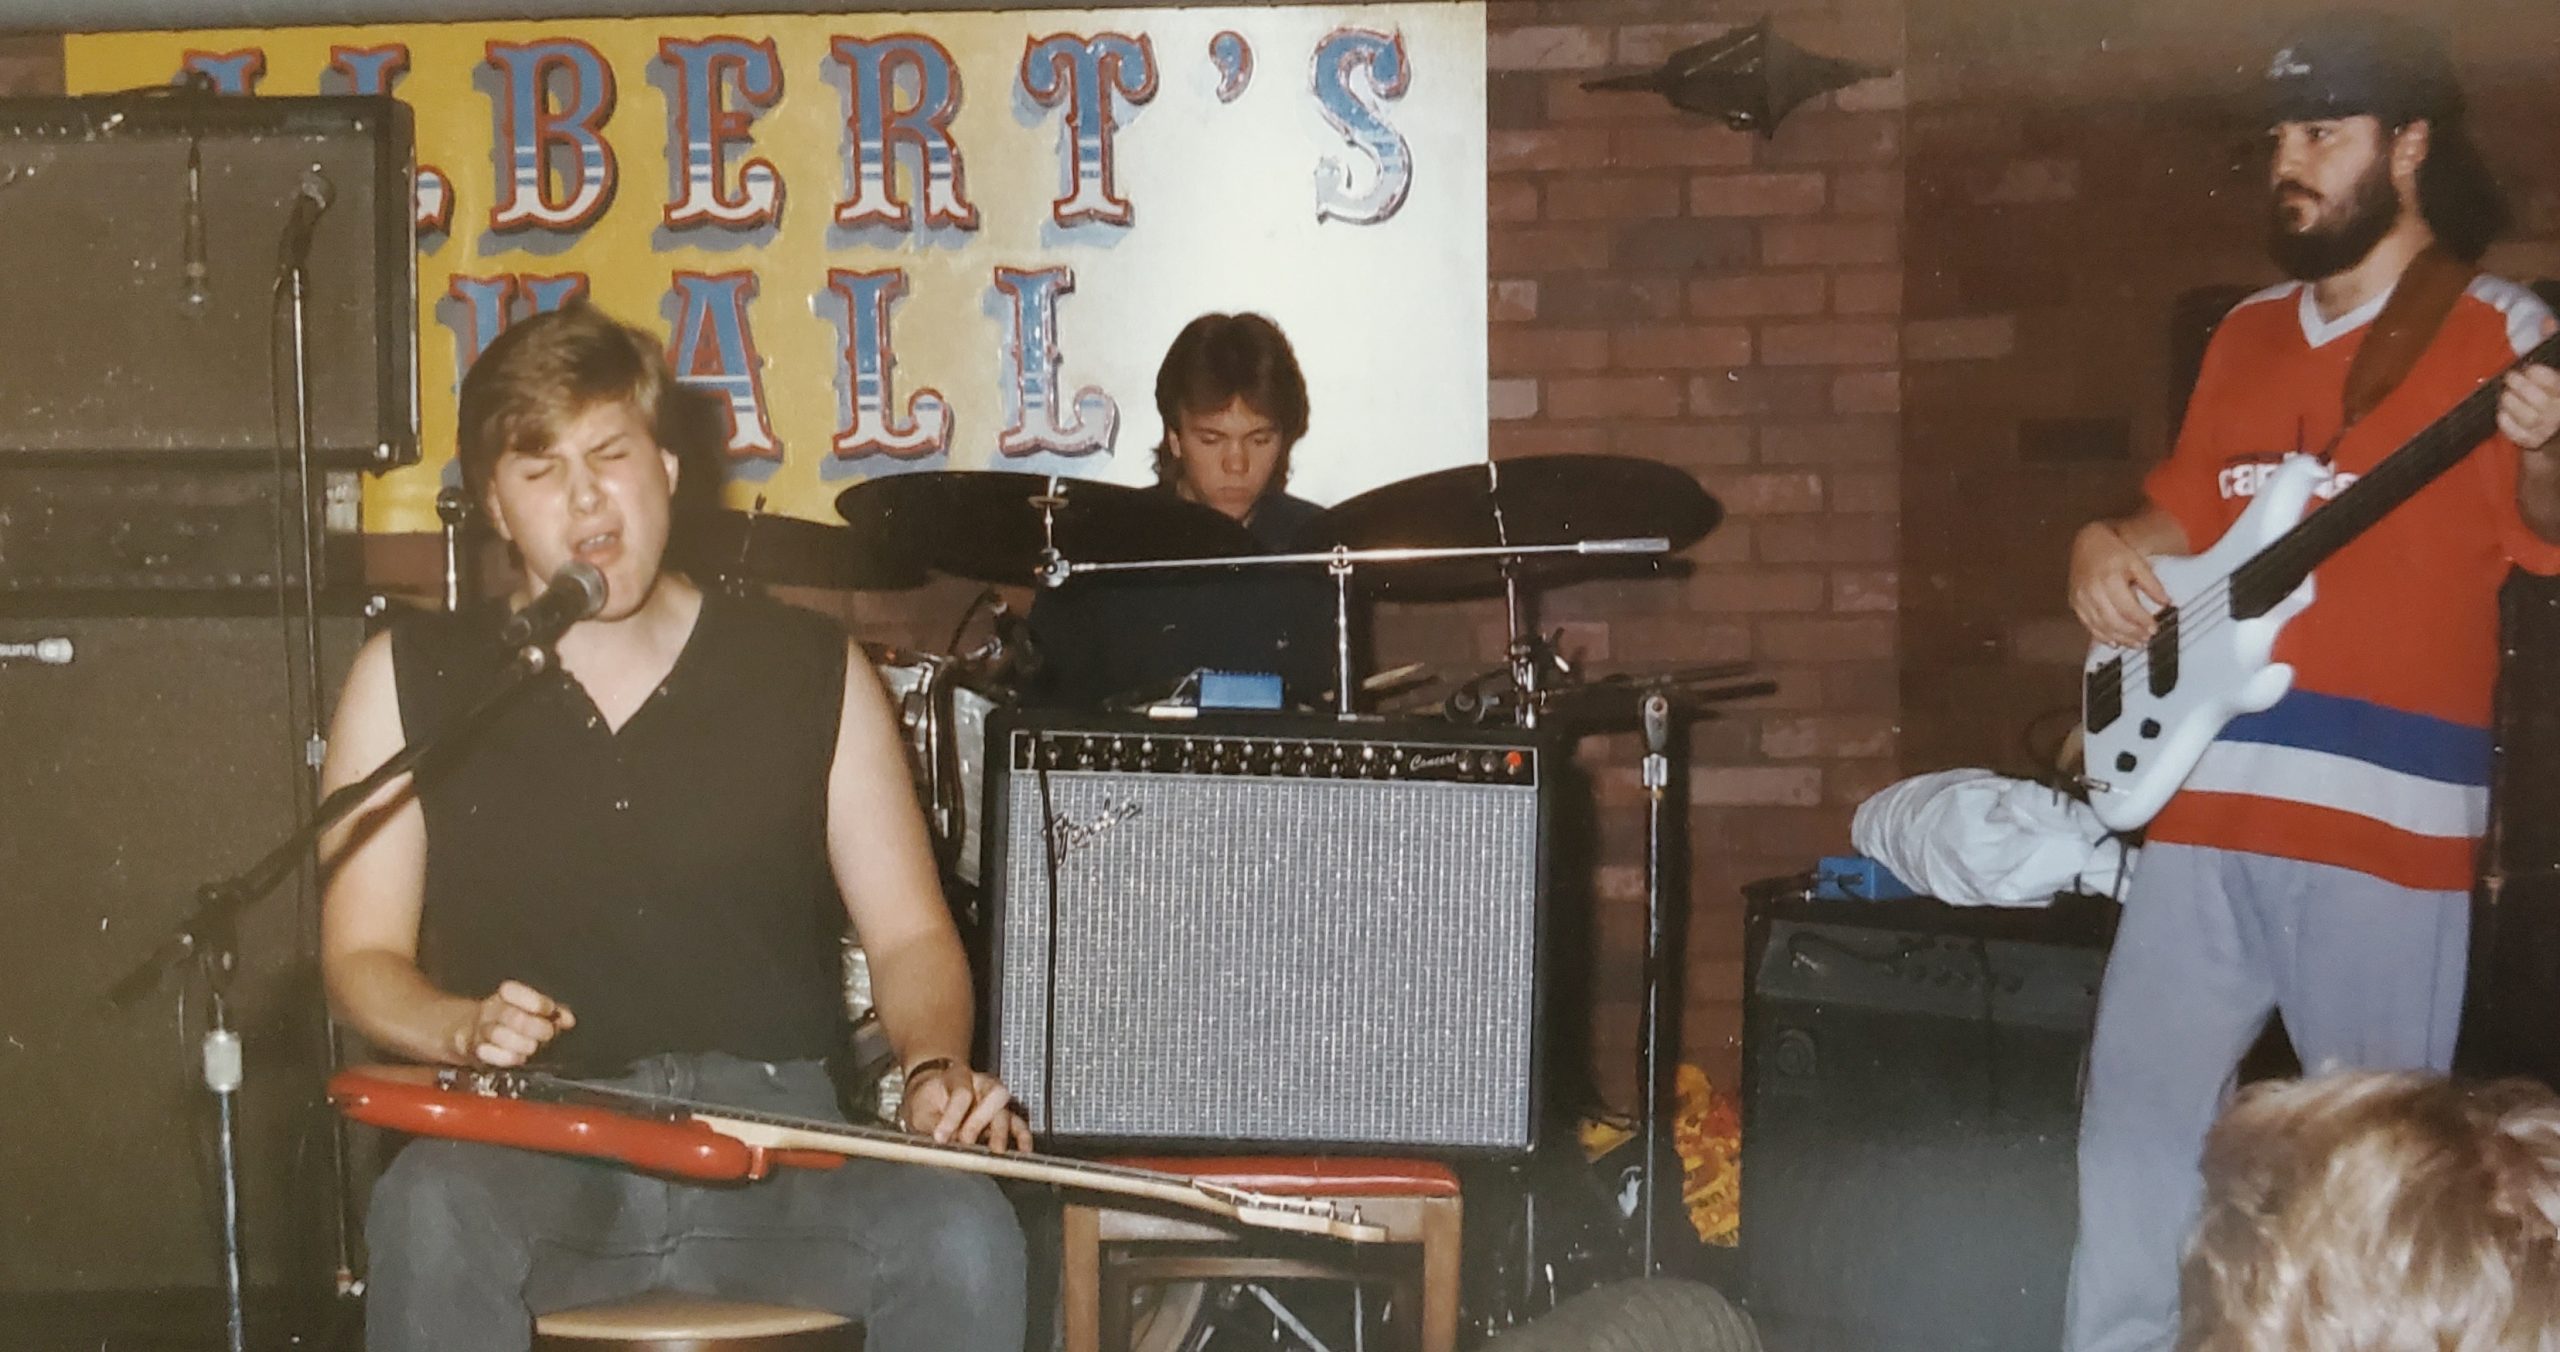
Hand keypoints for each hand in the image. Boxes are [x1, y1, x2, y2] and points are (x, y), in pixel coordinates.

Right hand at [452, 980, 573, 1066]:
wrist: (474, 1032)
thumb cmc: (513, 1018)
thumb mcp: (534, 1010)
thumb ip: (553, 1013)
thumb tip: (568, 1019)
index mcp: (506, 996)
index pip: (512, 990)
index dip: (533, 1000)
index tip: (550, 1010)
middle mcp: (491, 1011)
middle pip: (509, 1015)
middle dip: (533, 1026)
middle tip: (547, 1033)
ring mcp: (481, 1031)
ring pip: (496, 1034)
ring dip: (520, 1043)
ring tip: (533, 1046)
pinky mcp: (476, 1051)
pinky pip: (487, 1054)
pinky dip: (505, 1057)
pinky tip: (518, 1057)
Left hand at [902, 1062, 1032, 1152]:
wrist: (934, 1095)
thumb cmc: (927, 1101)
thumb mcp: (919, 1111)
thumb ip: (931, 1126)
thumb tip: (946, 1144)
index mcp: (958, 1076)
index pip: (962, 1093)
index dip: (952, 1117)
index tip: (940, 1137)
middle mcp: (982, 1084)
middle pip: (993, 1094)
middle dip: (981, 1119)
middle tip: (968, 1140)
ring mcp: (994, 1099)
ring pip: (1006, 1110)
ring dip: (1000, 1132)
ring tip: (995, 1150)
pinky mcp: (1003, 1115)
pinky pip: (1017, 1124)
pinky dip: (1021, 1137)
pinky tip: (1023, 1149)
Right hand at [2069, 520, 2169, 648]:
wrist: (2087, 543)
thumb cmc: (2113, 552)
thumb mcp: (2136, 562)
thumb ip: (2151, 583)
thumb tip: (2166, 602)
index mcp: (2109, 578)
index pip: (2127, 607)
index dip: (2142, 621)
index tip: (2154, 628)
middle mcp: (2092, 590)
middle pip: (2113, 620)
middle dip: (2131, 633)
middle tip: (2146, 639)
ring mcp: (2081, 598)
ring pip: (2101, 626)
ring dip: (2119, 638)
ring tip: (2136, 644)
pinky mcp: (2075, 603)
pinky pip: (2088, 625)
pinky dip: (2102, 637)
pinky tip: (2115, 642)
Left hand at [2502, 321, 2559, 452]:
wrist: (2554, 428)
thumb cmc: (2553, 390)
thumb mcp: (2555, 367)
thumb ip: (2550, 343)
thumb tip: (2546, 320)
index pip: (2552, 382)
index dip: (2537, 373)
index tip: (2528, 368)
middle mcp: (2558, 412)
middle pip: (2536, 398)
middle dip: (2519, 385)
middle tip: (2510, 378)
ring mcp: (2545, 429)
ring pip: (2522, 415)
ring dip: (2509, 401)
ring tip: (2506, 393)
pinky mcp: (2530, 441)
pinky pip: (2511, 431)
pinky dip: (2504, 420)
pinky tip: (2502, 411)